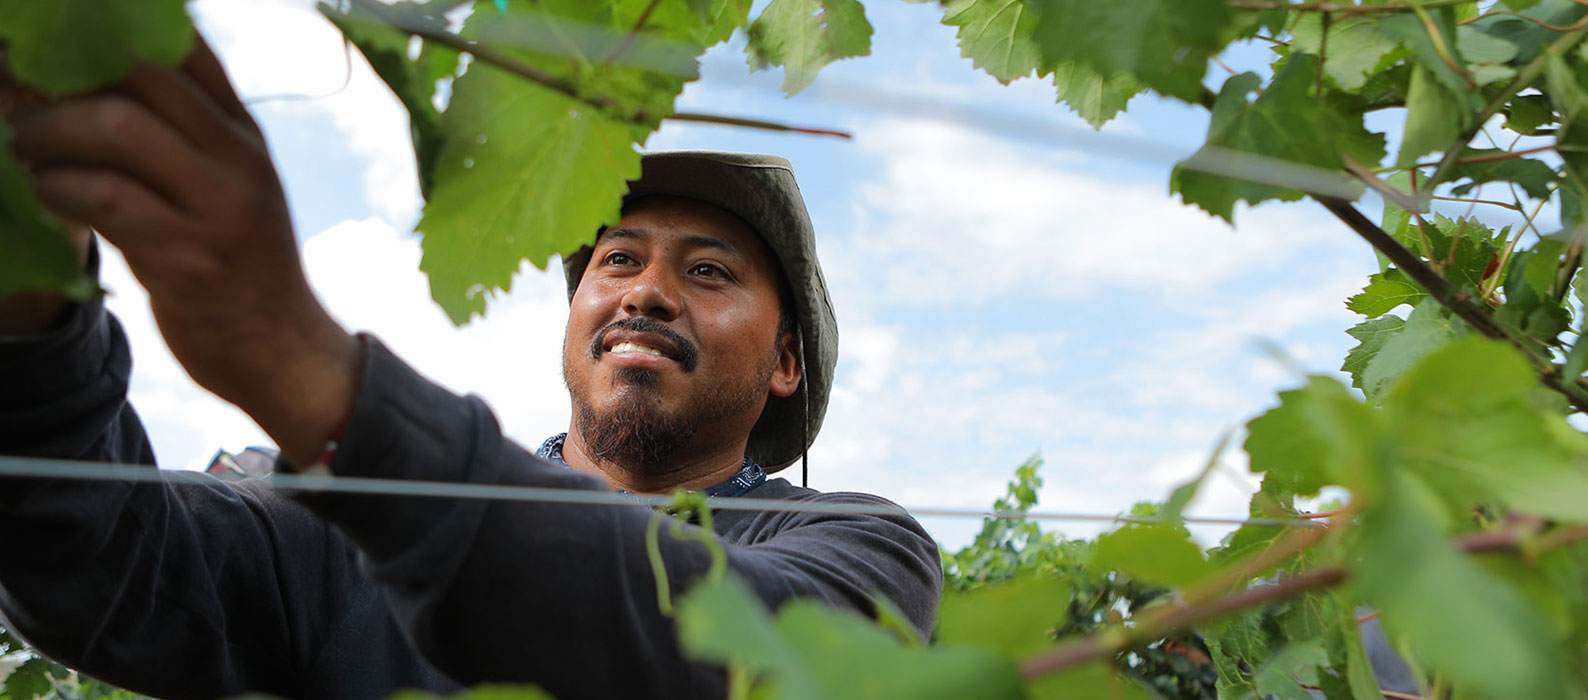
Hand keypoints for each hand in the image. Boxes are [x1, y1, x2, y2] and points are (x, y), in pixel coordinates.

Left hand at [9, 38, 358, 465]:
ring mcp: (219, 208)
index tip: (62, 50)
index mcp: (244, 132)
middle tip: (25, 104)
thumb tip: (100, 77)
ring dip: (47, 132)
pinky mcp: (188, 258)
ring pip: (115, 128)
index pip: (183, 44)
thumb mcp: (232, 184)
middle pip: (138, 73)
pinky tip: (45, 194)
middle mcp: (239, 160)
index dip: (113, 32)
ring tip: (25, 150)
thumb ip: (189, 132)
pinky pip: (102, 198)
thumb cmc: (238, 263)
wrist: (279, 349)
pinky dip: (56, 188)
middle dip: (62, 80)